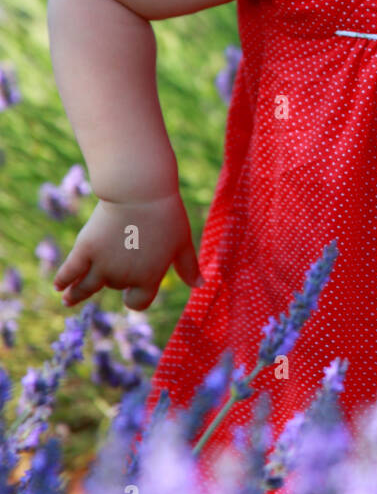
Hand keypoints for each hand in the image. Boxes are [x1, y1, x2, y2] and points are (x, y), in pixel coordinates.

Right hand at [53, 191, 202, 310]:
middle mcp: (123, 277)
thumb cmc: (166, 214)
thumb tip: (200, 285)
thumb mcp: (182, 241)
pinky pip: (70, 271)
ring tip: (67, 300)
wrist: (140, 190)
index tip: (129, 296)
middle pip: (113, 286)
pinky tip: (59, 286)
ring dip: (75, 296)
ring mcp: (102, 264)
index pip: (138, 302)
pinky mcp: (85, 249)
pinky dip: (64, 280)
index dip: (134, 298)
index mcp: (148, 278)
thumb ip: (188, 266)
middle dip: (113, 278)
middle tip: (111, 269)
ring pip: (85, 288)